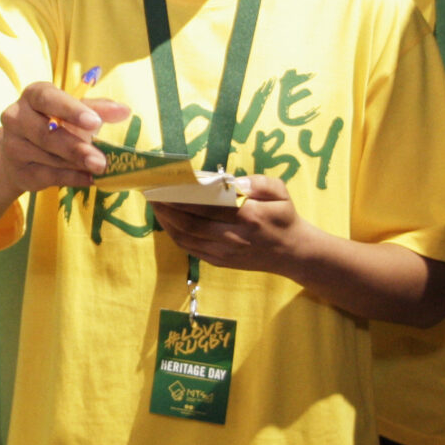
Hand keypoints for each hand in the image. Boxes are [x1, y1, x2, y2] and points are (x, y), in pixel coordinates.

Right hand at [0, 82, 131, 196]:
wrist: (21, 152)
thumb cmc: (53, 123)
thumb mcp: (74, 111)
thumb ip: (97, 109)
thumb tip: (124, 111)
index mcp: (33, 95)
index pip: (48, 98)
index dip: (71, 110)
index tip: (95, 123)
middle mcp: (16, 117)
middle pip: (46, 133)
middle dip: (76, 148)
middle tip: (101, 161)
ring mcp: (13, 145)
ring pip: (48, 157)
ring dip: (76, 164)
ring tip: (99, 168)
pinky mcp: (18, 171)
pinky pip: (48, 176)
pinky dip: (72, 178)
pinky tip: (89, 179)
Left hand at [152, 175, 312, 278]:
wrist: (293, 253)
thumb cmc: (285, 217)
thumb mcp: (280, 192)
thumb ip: (258, 183)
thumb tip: (232, 181)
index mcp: (248, 217)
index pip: (207, 206)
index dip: (182, 197)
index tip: (165, 184)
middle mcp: (232, 237)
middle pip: (190, 224)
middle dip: (166, 208)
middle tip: (151, 193)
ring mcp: (224, 253)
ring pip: (186, 239)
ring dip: (166, 222)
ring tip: (154, 205)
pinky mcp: (220, 262)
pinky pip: (191, 249)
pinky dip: (175, 236)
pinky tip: (167, 223)